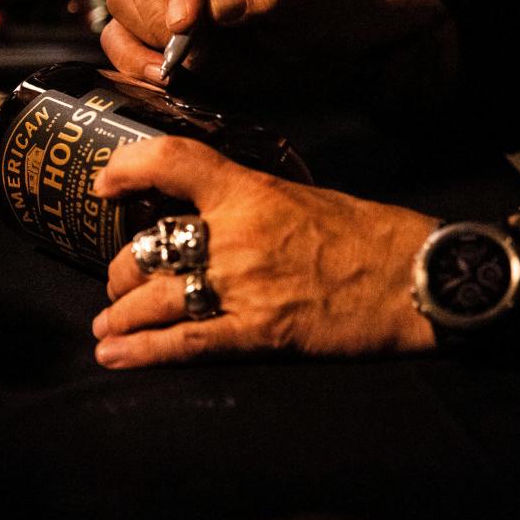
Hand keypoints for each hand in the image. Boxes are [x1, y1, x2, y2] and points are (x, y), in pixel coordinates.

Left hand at [89, 137, 437, 368]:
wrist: (416, 278)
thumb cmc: (367, 234)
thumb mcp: (301, 194)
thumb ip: (249, 201)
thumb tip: (210, 209)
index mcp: (249, 191)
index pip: (172, 161)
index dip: (128, 168)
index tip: (103, 184)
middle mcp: (236, 235)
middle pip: (148, 248)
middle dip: (122, 272)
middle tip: (120, 285)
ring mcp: (243, 286)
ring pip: (154, 300)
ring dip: (120, 317)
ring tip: (107, 329)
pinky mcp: (259, 334)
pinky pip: (185, 344)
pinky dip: (142, 353)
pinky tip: (115, 357)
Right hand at [103, 0, 457, 112]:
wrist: (308, 48)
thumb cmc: (309, 12)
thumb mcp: (307, 0)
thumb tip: (219, 2)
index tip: (188, 20)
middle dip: (163, 17)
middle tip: (192, 50)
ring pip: (122, 3)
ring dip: (150, 40)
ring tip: (190, 64)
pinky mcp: (142, 22)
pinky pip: (116, 37)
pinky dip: (132, 61)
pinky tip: (163, 75)